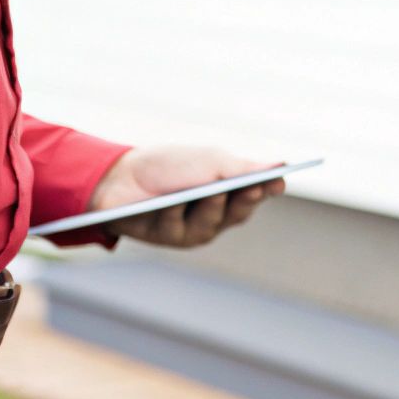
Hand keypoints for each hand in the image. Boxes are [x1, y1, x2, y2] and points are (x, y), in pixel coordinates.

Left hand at [89, 146, 285, 247]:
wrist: (118, 175)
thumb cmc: (168, 165)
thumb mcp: (208, 161)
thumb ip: (241, 168)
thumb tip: (280, 166)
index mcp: (228, 194)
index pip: (254, 195)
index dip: (267, 190)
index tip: (278, 181)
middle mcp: (214, 216)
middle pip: (237, 213)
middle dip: (244, 200)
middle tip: (253, 186)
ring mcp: (191, 229)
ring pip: (209, 223)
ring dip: (210, 206)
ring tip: (213, 191)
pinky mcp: (166, 237)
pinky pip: (175, 225)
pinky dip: (173, 211)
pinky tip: (172, 201)